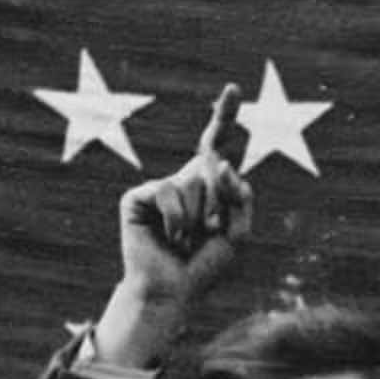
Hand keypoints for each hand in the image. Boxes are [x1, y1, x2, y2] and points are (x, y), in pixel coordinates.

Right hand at [95, 85, 253, 370]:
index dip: (224, 115)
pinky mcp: (137, 196)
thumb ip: (241, 197)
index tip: (234, 88)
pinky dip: (176, 220)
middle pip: (213, 169)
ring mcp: (159, 186)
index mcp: (208, 184)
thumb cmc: (205, 264)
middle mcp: (183, 179)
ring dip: (198, 219)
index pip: (217, 144)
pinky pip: (168, 191)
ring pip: (193, 182)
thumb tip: (221, 162)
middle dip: (219, 206)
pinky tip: (170, 238)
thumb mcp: (238, 232)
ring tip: (185, 240)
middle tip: (208, 234)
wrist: (174, 290)